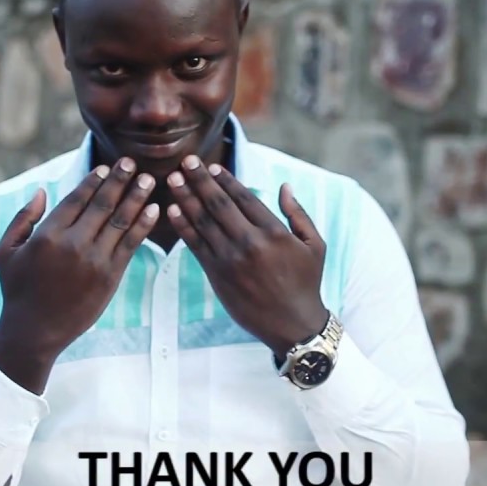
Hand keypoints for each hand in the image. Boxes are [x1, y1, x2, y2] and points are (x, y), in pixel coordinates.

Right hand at [0, 158, 157, 390]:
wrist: (34, 332)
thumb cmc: (17, 290)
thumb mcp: (5, 251)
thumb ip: (23, 218)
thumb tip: (42, 191)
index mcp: (47, 235)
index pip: (76, 199)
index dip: (93, 181)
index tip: (105, 168)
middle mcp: (73, 245)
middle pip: (102, 205)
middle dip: (118, 181)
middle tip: (130, 162)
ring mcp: (94, 261)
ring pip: (120, 221)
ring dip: (136, 197)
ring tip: (147, 179)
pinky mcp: (110, 277)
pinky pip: (130, 244)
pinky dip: (143, 225)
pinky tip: (153, 209)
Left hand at [165, 155, 328, 357]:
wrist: (293, 324)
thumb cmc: (307, 283)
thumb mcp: (315, 245)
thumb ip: (298, 214)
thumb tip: (284, 186)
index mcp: (274, 232)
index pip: (244, 198)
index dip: (226, 180)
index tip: (212, 166)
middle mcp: (250, 242)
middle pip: (218, 204)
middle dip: (200, 180)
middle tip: (187, 161)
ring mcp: (230, 259)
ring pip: (203, 221)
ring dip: (185, 197)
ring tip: (173, 179)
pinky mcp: (217, 274)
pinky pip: (196, 245)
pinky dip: (183, 226)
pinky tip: (172, 210)